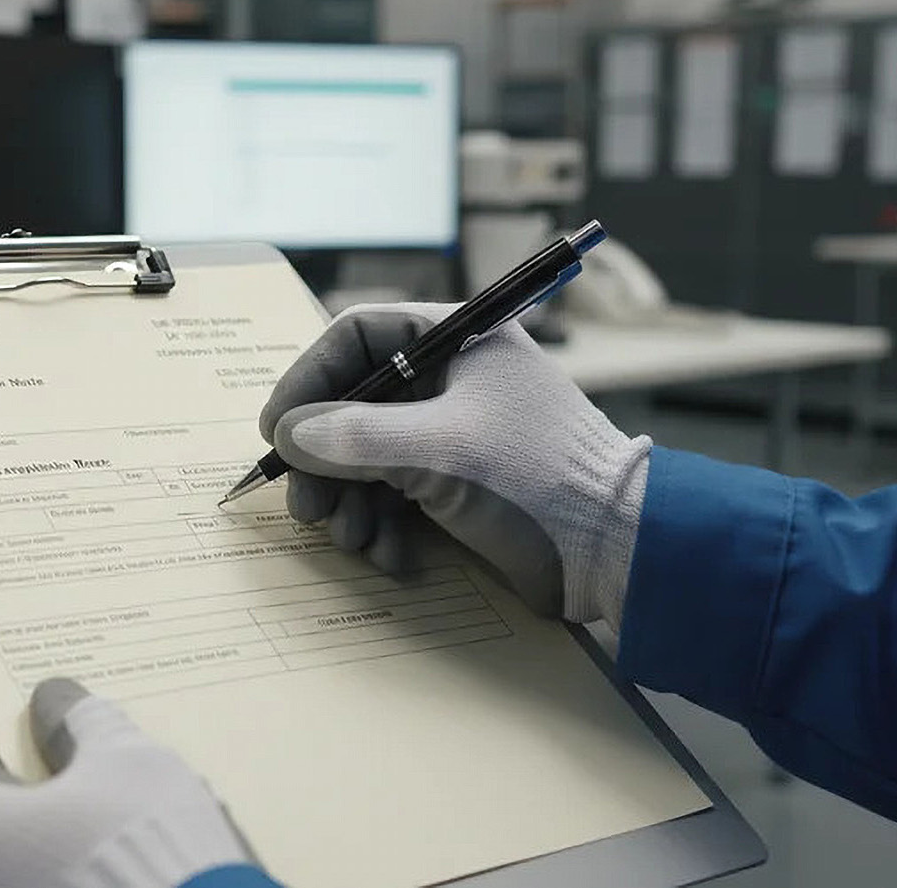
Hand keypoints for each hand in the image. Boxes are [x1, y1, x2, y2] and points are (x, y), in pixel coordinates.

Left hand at [0, 679, 253, 887]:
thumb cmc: (154, 856)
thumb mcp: (130, 765)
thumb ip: (81, 723)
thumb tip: (55, 702)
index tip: (21, 738)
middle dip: (19, 801)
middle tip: (76, 781)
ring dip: (38, 851)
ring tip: (108, 834)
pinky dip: (56, 884)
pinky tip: (113, 879)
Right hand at [260, 303, 650, 627]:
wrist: (619, 550)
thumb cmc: (537, 480)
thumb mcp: (438, 451)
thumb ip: (354, 437)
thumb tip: (290, 434)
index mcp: (455, 339)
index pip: (358, 337)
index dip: (309, 381)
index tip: (277, 432)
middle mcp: (450, 377)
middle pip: (355, 403)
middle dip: (326, 461)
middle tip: (306, 508)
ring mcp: (455, 431)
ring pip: (370, 455)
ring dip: (351, 502)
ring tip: (353, 541)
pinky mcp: (461, 482)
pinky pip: (398, 493)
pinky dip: (385, 526)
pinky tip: (392, 558)